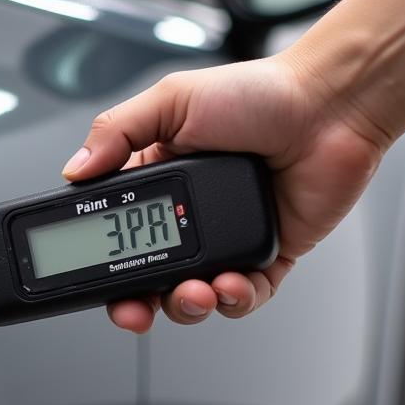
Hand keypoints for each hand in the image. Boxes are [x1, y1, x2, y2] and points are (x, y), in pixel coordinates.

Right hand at [61, 53, 388, 332]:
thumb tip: (73, 169)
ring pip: (194, 297)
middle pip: (149, 280)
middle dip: (139, 303)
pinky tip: (231, 286)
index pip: (118, 237)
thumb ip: (117, 132)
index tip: (94, 282)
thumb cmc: (261, 94)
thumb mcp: (172, 102)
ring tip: (195, 293)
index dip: (104, 266)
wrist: (331, 106)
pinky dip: (235, 301)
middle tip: (136, 310)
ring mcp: (226, 242)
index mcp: (159, 185)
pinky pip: (244, 297)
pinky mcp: (265, 258)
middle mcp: (189, 218)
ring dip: (187, 306)